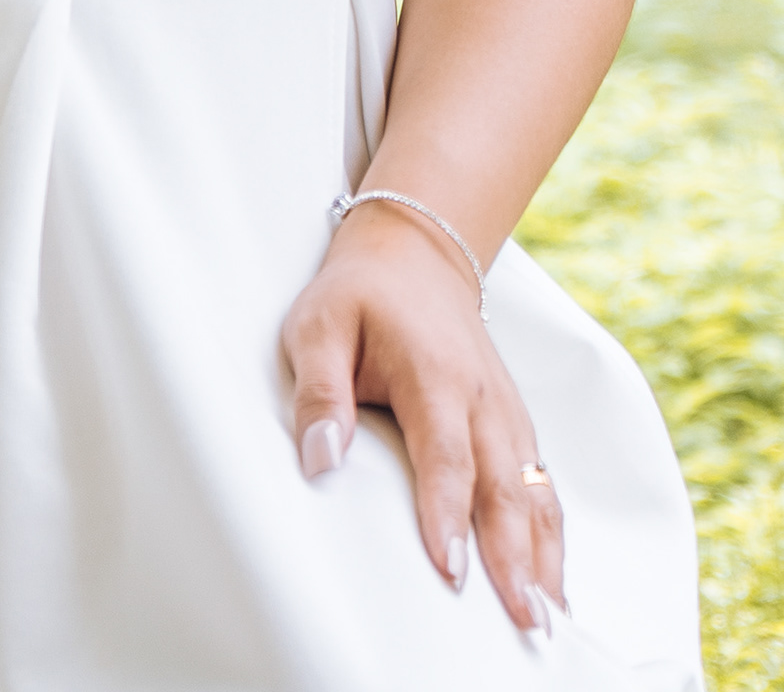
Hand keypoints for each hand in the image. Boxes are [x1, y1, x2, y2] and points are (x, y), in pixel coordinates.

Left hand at [280, 202, 566, 634]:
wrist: (415, 253)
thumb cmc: (360, 294)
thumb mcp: (318, 326)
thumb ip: (319, 394)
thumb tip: (321, 461)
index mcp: (434, 372)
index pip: (445, 454)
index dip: (449, 514)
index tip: (450, 569)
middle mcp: (483, 397)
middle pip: (505, 486)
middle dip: (516, 558)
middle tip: (523, 619)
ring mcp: (507, 411)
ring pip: (535, 491)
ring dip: (544, 557)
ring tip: (547, 619)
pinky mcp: (515, 423)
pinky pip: (542, 485)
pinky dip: (552, 535)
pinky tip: (554, 583)